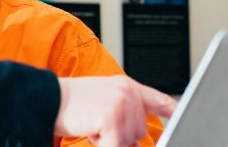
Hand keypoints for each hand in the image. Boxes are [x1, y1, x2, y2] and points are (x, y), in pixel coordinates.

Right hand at [54, 76, 175, 146]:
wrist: (45, 98)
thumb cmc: (70, 103)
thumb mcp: (101, 101)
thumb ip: (124, 112)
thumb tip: (136, 137)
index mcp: (126, 86)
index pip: (158, 99)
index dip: (172, 109)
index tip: (183, 115)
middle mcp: (127, 92)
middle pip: (139, 131)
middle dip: (119, 136)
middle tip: (96, 123)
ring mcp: (121, 103)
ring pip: (129, 141)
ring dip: (110, 140)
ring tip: (91, 124)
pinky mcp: (111, 117)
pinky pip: (115, 145)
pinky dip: (101, 144)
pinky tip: (90, 131)